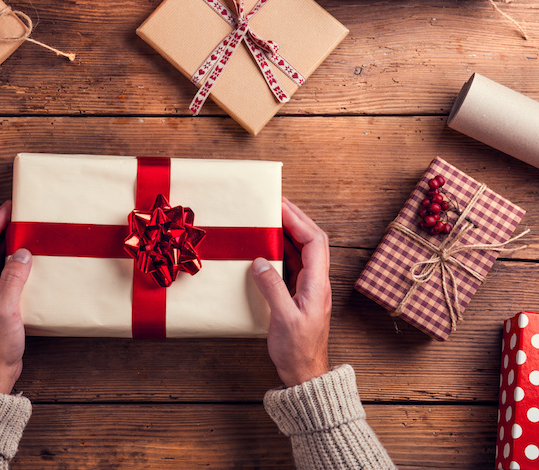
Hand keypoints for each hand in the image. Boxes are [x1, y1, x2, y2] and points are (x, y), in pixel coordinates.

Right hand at [252, 197, 331, 386]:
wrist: (305, 374)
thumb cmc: (297, 350)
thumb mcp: (283, 319)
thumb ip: (272, 288)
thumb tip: (259, 261)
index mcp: (318, 284)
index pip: (314, 241)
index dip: (298, 220)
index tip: (280, 204)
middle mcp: (317, 282)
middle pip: (312, 240)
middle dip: (295, 218)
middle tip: (275, 203)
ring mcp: (310, 288)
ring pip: (304, 250)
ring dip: (289, 231)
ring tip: (271, 218)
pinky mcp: (300, 294)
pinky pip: (294, 263)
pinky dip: (283, 249)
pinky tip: (269, 246)